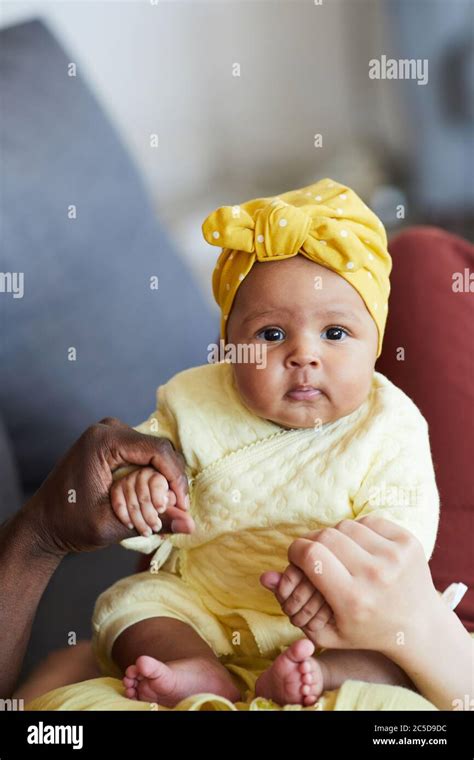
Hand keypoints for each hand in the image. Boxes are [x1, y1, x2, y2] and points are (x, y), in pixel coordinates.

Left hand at [21, 417, 191, 556]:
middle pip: (158, 448)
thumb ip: (154, 521)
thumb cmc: (69, 524)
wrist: (43, 523)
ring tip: (166, 507)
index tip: (183, 505)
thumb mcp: (112, 525)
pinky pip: (143, 454)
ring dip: (163, 478)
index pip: (157, 449)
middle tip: (177, 509)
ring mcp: (110, 433)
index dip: (176, 477)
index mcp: (103, 441)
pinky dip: (152, 475)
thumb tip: (191, 525)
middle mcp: (108, 429)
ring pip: (154, 451)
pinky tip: (154, 498)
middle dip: (171, 479)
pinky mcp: (112, 443)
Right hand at [261, 516, 439, 657]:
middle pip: (325, 536)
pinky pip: (368, 520)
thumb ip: (291, 603)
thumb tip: (264, 576)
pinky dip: (359, 531)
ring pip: (345, 526)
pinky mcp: (408, 541)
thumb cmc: (367, 631)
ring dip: (336, 537)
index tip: (296, 557)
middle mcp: (376, 574)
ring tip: (341, 555)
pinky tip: (362, 549)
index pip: (311, 555)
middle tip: (317, 556)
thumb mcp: (326, 629)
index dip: (296, 550)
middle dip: (313, 543)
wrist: (419, 627)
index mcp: (353, 599)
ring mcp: (395, 555)